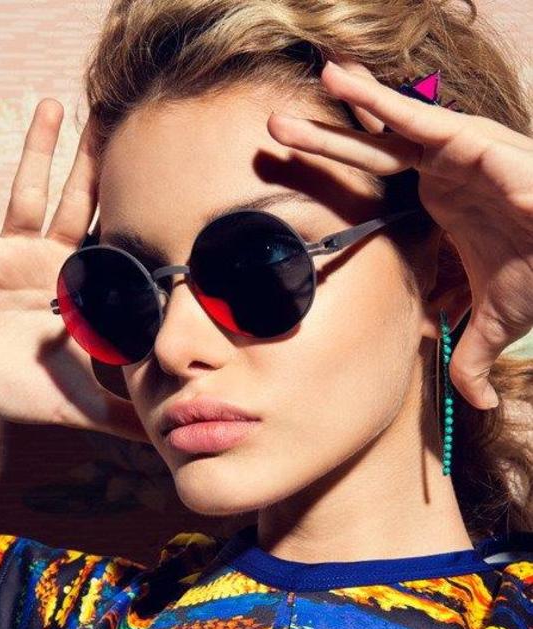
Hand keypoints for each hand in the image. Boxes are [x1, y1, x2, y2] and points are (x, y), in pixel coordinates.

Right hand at [0, 100, 149, 441]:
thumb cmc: (20, 390)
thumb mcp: (81, 404)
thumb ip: (124, 416)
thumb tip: (168, 438)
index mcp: (78, 289)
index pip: (112, 242)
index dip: (132, 211)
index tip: (160, 176)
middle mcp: (49, 261)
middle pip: (77, 201)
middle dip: (93, 162)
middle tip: (114, 116)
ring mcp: (11, 251)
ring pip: (29, 190)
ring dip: (39, 149)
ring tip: (54, 104)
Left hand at [267, 58, 532, 409]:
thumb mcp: (496, 319)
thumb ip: (472, 354)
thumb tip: (481, 405)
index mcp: (437, 205)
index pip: (376, 193)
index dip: (336, 185)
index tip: (291, 188)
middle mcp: (439, 173)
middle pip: (365, 158)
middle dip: (318, 147)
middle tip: (271, 135)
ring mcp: (451, 154)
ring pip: (383, 131)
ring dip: (337, 115)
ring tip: (288, 102)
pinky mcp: (469, 143)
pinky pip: (416, 118)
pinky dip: (378, 102)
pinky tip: (339, 84)